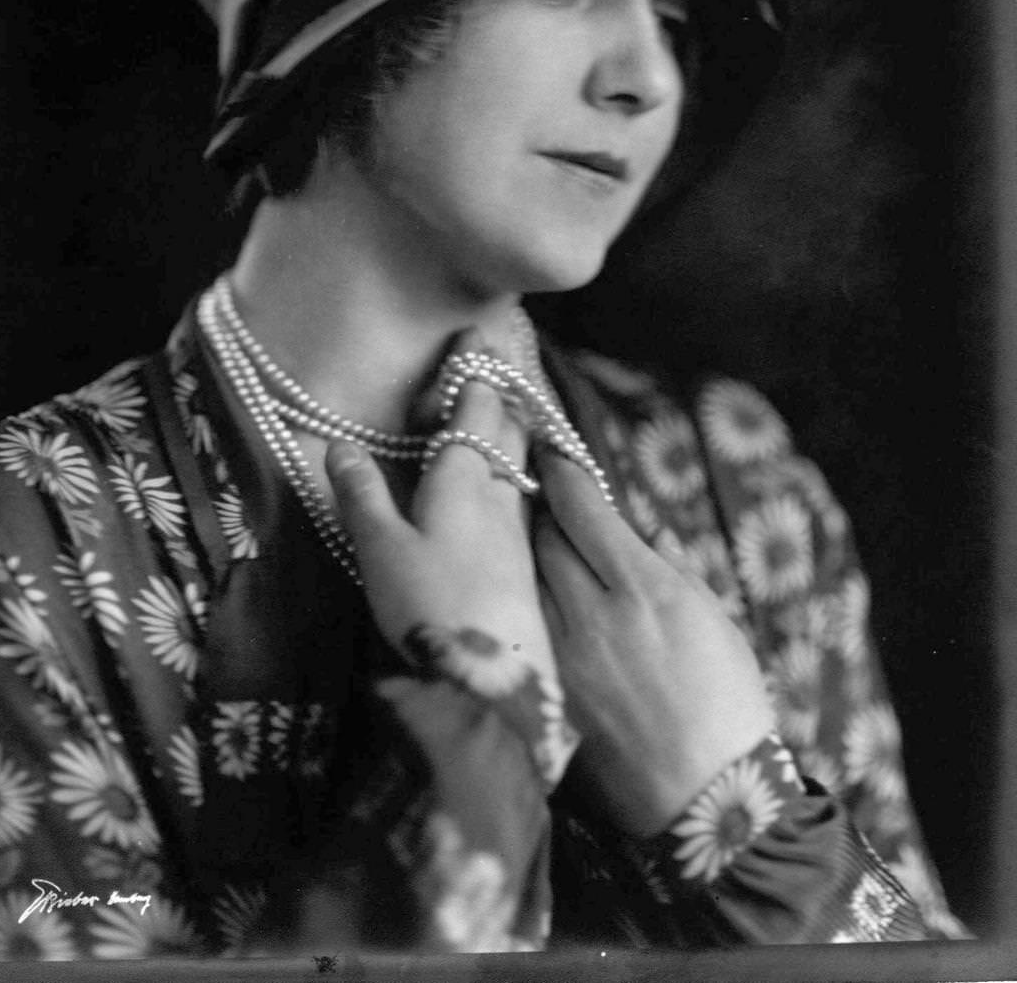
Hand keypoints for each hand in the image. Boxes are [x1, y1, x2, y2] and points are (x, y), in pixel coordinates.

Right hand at [325, 331, 555, 684]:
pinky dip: (512, 470)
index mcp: (463, 476)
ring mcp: (517, 527)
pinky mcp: (524, 561)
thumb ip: (361, 494)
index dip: (475, 368)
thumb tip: (339, 444)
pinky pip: (521, 493)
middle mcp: (499, 492)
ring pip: (518, 460)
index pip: (477, 405)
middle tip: (486, 364)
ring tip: (496, 412)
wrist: (493, 682)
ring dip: (509, 429)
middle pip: (507, 426)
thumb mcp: (380, 549)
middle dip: (498, 392)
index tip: (476, 335)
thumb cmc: (430, 607)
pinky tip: (504, 486)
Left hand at [535, 449, 774, 836]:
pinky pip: (521, 624)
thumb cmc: (726, 703)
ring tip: (523, 536)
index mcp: (644, 587)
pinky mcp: (542, 689)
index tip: (550, 447)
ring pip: (521, 576)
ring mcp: (558, 654)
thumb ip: (664, 566)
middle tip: (533, 484)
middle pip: (540, 534)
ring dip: (522, 551)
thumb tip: (630, 533)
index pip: (581, 506)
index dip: (561, 469)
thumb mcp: (710, 617)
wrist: (707, 800)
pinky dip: (521, 601)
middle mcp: (592, 613)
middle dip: (537, 504)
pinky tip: (521, 594)